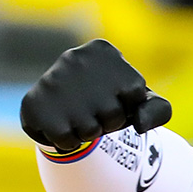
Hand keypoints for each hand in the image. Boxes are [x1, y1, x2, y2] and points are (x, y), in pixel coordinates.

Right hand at [20, 39, 172, 151]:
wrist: (56, 108)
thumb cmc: (106, 101)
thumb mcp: (137, 101)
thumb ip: (157, 109)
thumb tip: (140, 124)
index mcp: (103, 50)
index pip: (136, 91)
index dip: (128, 104)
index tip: (113, 97)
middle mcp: (76, 57)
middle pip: (114, 112)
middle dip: (109, 121)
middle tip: (94, 111)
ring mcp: (53, 80)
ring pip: (91, 129)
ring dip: (89, 132)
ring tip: (78, 117)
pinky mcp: (35, 105)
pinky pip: (68, 140)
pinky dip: (69, 141)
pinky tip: (63, 124)